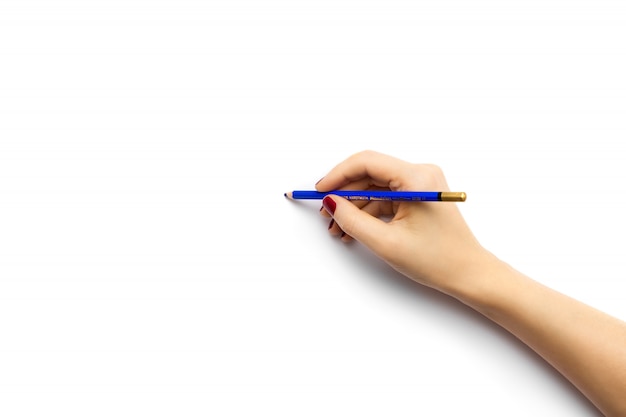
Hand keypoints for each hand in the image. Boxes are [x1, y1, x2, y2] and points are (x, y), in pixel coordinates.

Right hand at [317, 150, 490, 294]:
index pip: (366, 162)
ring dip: (354, 206)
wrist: (469, 274)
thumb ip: (352, 220)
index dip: (337, 175)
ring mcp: (420, 184)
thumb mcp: (386, 242)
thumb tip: (330, 202)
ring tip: (337, 229)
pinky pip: (385, 197)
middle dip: (344, 194)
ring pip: (374, 187)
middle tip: (324, 214)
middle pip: (369, 174)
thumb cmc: (437, 260)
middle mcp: (420, 174)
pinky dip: (368, 212)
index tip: (318, 191)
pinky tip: (353, 229)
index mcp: (417, 178)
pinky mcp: (419, 195)